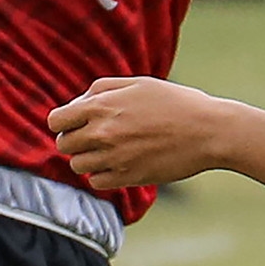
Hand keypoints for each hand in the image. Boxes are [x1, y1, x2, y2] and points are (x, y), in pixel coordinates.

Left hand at [50, 76, 232, 190]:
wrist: (209, 131)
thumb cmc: (175, 102)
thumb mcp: (137, 83)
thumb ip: (101, 90)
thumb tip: (77, 104)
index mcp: (101, 106)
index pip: (55, 121)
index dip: (63, 122)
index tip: (75, 123)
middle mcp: (102, 133)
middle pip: (64, 145)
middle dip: (74, 140)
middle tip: (95, 137)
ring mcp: (114, 157)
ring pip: (78, 166)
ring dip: (88, 159)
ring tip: (109, 150)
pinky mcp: (128, 177)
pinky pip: (96, 182)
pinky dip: (102, 175)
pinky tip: (119, 164)